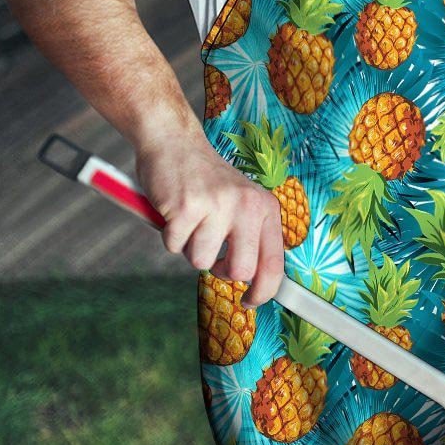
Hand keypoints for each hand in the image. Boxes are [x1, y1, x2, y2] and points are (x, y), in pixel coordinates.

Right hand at [135, 135, 283, 308]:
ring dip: (190, 247)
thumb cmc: (206, 181)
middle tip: (211, 254)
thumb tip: (256, 284)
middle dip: (221, 271)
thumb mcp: (241, 203)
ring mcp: (217, 205)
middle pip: (241, 270)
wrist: (174, 142)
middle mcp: (247, 205)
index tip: (250, 301)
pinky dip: (169, 236)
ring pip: (201, 261)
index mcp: (265, 207)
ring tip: (191, 220)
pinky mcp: (186, 207)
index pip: (274, 263)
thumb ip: (251, 237)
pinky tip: (174, 212)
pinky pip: (174, 246)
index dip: (263, 291)